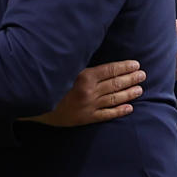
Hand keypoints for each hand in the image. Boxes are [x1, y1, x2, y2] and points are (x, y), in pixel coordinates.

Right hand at [29, 60, 144, 127]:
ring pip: (114, 98)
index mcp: (84, 76)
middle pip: (115, 83)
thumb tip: (96, 58)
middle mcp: (89, 91)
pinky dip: (119, 111)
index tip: (136, 64)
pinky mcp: (85, 118)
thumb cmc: (48, 82)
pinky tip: (129, 108)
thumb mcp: (64, 69)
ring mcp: (88, 106)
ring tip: (140, 90)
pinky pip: (106, 115)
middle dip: (131, 79)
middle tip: (143, 75)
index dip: (125, 67)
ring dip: (128, 93)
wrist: (33, 104)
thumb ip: (81, 65)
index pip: (110, 70)